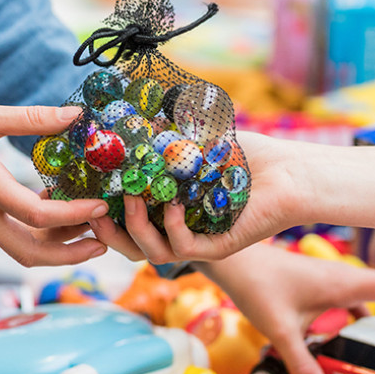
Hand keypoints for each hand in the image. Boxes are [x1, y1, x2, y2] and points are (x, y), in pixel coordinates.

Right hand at [0, 93, 106, 266]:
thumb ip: (31, 118)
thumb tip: (75, 113)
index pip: (38, 215)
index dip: (75, 216)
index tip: (101, 206)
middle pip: (30, 253)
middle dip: (71, 254)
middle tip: (105, 242)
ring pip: (19, 248)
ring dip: (55, 245)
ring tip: (88, 227)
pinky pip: (6, 233)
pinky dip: (35, 229)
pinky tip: (54, 204)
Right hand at [90, 131, 304, 262]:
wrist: (289, 171)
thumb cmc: (245, 156)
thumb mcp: (195, 141)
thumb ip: (163, 137)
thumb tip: (129, 119)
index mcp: (170, 212)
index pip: (128, 222)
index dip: (103, 215)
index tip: (85, 196)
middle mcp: (181, 231)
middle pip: (132, 248)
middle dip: (108, 234)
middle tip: (94, 214)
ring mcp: (199, 243)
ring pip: (153, 254)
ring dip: (137, 229)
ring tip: (133, 199)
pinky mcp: (219, 247)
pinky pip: (186, 247)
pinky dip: (174, 228)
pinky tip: (174, 204)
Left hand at [203, 244, 374, 373]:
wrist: (233, 261)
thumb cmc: (257, 286)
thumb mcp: (281, 332)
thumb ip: (302, 367)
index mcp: (344, 283)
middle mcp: (343, 279)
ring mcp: (332, 281)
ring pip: (372, 299)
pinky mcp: (319, 287)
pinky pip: (351, 302)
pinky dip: (360, 321)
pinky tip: (352, 345)